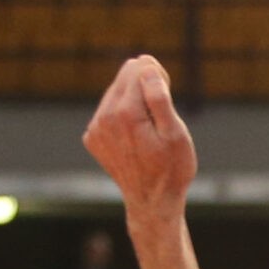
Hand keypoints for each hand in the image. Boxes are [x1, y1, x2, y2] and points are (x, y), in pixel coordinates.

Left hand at [82, 55, 196, 219]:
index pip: (139, 68)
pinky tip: (137, 137)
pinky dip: (124, 116)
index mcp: (125, 113)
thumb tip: (146, 67)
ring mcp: (95, 129)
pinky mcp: (93, 138)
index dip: (159, 76)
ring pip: (115, 92)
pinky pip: (108, 111)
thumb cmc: (171, 168)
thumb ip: (159, 97)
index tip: (169, 95)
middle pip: (124, 76)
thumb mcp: (175, 133)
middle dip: (146, 85)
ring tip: (150, 128)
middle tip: (162, 112)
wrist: (152, 202)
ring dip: (135, 101)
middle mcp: (103, 118)